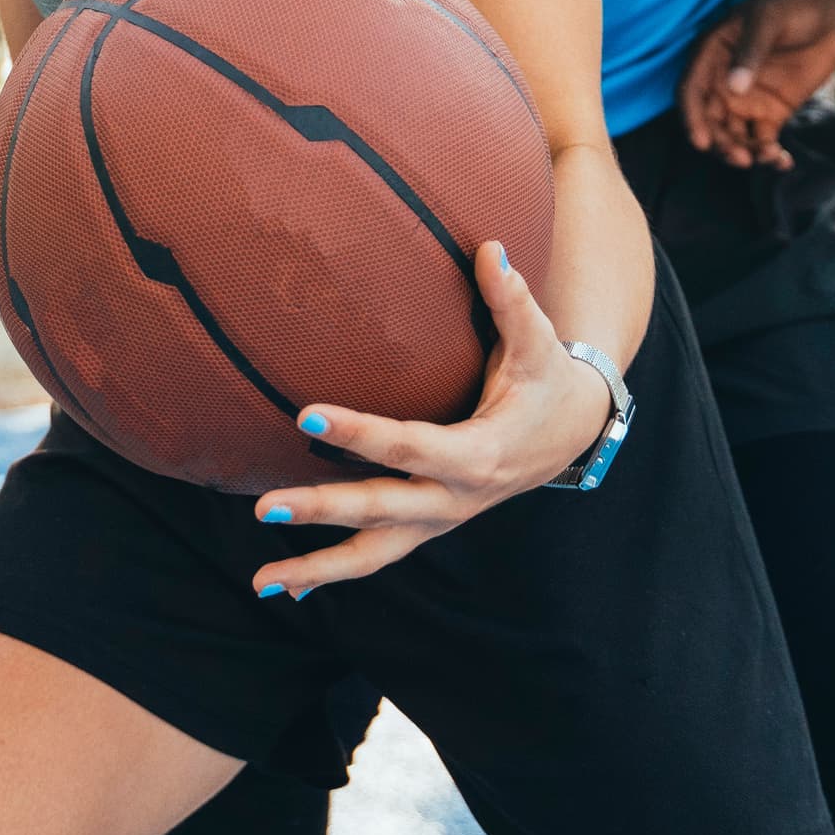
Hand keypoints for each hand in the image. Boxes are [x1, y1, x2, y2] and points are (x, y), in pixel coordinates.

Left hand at [245, 243, 611, 594]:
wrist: (572, 434)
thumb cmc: (546, 380)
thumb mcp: (537, 343)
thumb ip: (512, 300)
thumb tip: (489, 247)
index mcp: (477, 454)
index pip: (408, 446)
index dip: (358, 434)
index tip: (306, 416)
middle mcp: (455, 499)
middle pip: (381, 510)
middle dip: (323, 511)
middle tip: (263, 505)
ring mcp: (440, 520)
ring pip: (375, 554)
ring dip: (318, 567)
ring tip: (262, 582)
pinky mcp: (428, 526)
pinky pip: (379, 556)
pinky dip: (333, 573)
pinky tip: (287, 586)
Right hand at [683, 0, 834, 161]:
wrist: (831, 12)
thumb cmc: (793, 5)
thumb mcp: (769, 20)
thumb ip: (751, 52)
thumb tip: (733, 88)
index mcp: (712, 55)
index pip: (691, 91)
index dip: (691, 118)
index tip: (702, 142)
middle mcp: (723, 82)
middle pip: (709, 121)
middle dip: (720, 143)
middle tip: (741, 158)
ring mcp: (746, 100)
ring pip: (733, 136)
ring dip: (743, 153)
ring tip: (767, 157)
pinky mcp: (771, 112)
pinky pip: (762, 142)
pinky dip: (769, 156)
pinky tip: (782, 161)